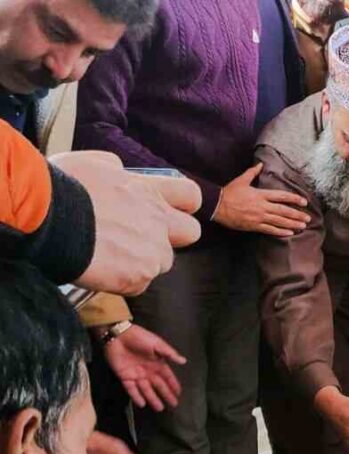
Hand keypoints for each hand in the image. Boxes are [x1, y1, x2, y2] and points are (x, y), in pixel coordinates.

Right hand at [50, 151, 201, 294]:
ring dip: (142, 262)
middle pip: (190, 233)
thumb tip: (122, 174)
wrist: (46, 218)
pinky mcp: (138, 277)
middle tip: (143, 239)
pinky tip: (99, 270)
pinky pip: (138, 284)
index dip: (183, 205)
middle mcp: (158, 221)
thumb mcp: (92, 163)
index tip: (169, 209)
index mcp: (148, 191)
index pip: (191, 195)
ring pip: (161, 263)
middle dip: (172, 236)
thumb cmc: (61, 187)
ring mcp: (152, 251)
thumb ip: (116, 170)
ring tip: (109, 255)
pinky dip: (122, 281)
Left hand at [102, 325, 185, 410]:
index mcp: (157, 363)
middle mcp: (148, 371)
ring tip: (160, 408)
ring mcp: (136, 375)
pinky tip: (142, 404)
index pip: (167, 377)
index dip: (173, 385)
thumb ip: (169, 353)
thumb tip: (184, 361)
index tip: (179, 393)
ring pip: (146, 390)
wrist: (119, 335)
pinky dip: (136, 396)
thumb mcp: (157, 344)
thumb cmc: (139, 337)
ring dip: (153, 399)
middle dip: (166, 395)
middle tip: (173, 405)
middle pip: (159, 386)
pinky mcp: (125, 377)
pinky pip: (131, 389)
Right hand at [213, 164, 309, 236]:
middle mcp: (262, 206)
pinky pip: (270, 230)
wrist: (216, 205)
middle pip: (284, 211)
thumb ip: (252, 172)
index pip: (282, 196)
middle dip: (297, 215)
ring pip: (279, 221)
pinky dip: (280, 232)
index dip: (294, 199)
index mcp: (261, 194)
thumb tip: (260, 164)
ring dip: (292, 224)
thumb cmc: (229, 192)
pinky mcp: (253, 226)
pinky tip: (289, 233)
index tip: (304, 202)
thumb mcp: (241, 180)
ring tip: (302, 226)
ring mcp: (258, 217)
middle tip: (308, 218)